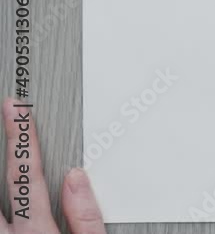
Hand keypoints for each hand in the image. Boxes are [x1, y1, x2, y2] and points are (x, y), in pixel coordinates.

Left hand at [3, 98, 106, 233]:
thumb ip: (86, 216)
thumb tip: (77, 178)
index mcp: (37, 232)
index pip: (27, 174)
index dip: (22, 138)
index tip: (16, 112)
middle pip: (4, 183)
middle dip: (7, 148)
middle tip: (5, 118)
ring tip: (3, 151)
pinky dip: (0, 202)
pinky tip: (4, 192)